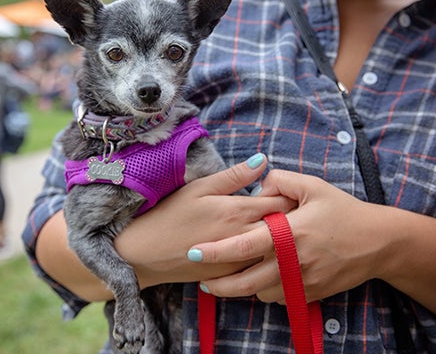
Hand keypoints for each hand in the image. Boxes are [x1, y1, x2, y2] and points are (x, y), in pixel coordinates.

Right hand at [114, 154, 294, 287]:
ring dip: (282, 237)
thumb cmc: (170, 215)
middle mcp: (245, 237)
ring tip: (273, 226)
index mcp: (238, 211)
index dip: (286, 193)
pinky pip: (262, 265)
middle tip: (283, 206)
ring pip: (279, 249)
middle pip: (286, 226)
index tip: (282, 189)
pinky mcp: (234, 276)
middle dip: (290, 216)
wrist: (145, 255)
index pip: (281, 201)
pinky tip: (257, 245)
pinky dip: (267, 255)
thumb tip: (262, 160)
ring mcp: (242, 260)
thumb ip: (234, 176)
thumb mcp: (199, 188)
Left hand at [190, 169, 387, 303]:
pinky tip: (262, 278)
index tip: (193, 253)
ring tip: (229, 277)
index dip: (214, 251)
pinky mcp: (311, 294)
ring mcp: (302, 282)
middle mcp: (292, 262)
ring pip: (260, 293)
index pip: (243, 246)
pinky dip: (266, 290)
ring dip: (243, 288)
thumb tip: (257, 181)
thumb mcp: (314, 186)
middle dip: (218, 285)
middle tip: (202, 281)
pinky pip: (279, 298)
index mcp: (289, 233)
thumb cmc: (344, 211)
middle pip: (244, 282)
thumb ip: (281, 180)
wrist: (379, 242)